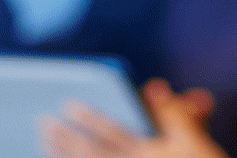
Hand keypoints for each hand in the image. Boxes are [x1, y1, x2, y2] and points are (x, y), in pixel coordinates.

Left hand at [39, 78, 226, 157]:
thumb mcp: (194, 140)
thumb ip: (172, 112)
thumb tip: (154, 85)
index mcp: (150, 154)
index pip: (114, 133)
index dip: (90, 118)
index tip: (68, 104)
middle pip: (93, 154)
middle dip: (66, 138)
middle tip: (43, 122)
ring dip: (63, 156)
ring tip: (44, 141)